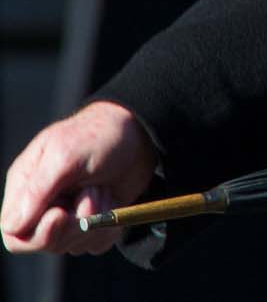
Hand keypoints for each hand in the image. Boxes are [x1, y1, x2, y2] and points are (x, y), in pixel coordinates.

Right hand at [3, 101, 158, 255]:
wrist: (141, 134)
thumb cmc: (99, 136)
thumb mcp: (66, 154)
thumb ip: (37, 189)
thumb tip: (12, 227)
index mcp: (26, 187)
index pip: (14, 232)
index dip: (37, 233)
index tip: (61, 214)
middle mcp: (44, 205)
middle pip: (44, 244)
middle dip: (72, 225)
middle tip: (93, 194)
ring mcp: (69, 215)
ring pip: (73, 245)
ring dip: (95, 220)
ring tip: (102, 187)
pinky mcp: (93, 221)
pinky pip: (96, 244)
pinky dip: (109, 228)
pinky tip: (114, 202)